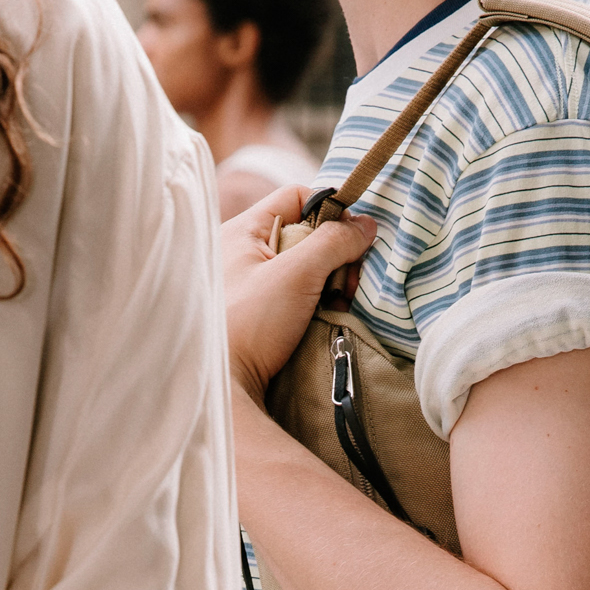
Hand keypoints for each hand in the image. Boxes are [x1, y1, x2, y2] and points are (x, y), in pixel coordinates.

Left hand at [222, 186, 375, 406]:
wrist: (222, 391)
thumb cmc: (249, 325)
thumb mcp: (296, 274)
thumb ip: (333, 242)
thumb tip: (367, 225)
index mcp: (240, 231)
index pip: (295, 198)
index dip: (329, 210)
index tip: (351, 240)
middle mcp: (240, 254)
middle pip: (304, 235)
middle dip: (333, 256)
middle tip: (344, 284)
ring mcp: (248, 287)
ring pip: (304, 269)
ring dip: (328, 285)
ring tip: (335, 306)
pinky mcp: (257, 317)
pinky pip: (296, 297)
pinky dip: (316, 305)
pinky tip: (325, 322)